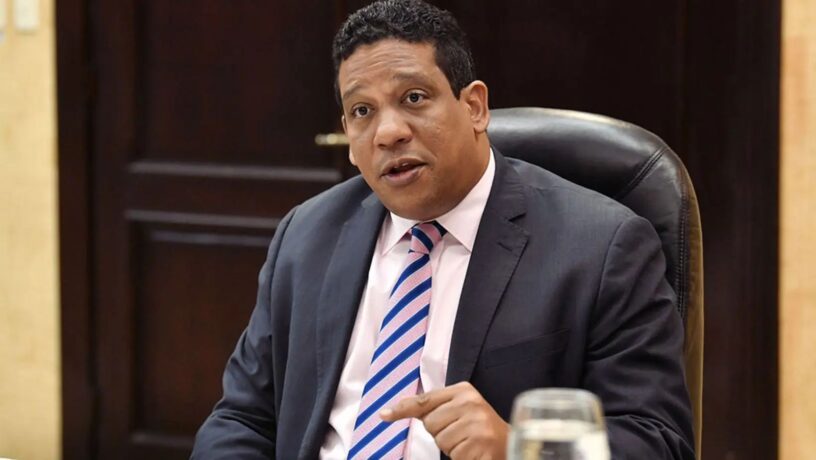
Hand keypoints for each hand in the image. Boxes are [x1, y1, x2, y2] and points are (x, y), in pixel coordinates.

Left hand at [380, 381, 508, 459]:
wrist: (509, 442)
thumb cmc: (478, 426)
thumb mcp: (458, 408)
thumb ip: (431, 406)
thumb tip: (390, 410)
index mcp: (463, 391)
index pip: (425, 400)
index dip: (403, 408)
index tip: (384, 415)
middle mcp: (471, 403)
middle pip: (430, 423)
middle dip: (440, 432)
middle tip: (460, 432)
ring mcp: (477, 424)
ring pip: (441, 441)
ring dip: (451, 446)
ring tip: (468, 441)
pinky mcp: (482, 445)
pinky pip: (454, 455)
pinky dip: (461, 457)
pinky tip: (474, 451)